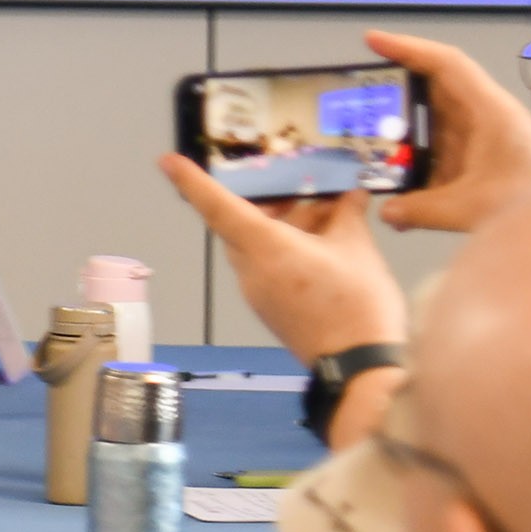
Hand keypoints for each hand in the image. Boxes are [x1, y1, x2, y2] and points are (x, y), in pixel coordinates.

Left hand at [155, 160, 405, 363]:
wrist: (361, 369)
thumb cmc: (357, 308)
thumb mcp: (357, 249)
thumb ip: (348, 215)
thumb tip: (350, 196)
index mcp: (265, 248)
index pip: (217, 207)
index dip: (193, 182)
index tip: (169, 162)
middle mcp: (252, 270)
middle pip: (243, 223)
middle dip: (272, 201)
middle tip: (304, 185)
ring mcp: (258, 293)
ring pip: (258, 244)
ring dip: (286, 224)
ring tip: (330, 215)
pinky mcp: (270, 309)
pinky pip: (267, 266)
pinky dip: (287, 248)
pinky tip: (325, 244)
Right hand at [362, 31, 530, 237]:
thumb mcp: (469, 207)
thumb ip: (421, 209)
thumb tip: (387, 211)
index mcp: (490, 111)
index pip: (446, 64)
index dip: (408, 49)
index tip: (372, 41)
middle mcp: (488, 118)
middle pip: (435, 91)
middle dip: (398, 92)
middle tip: (361, 96)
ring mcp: (487, 140)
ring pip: (437, 124)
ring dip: (407, 133)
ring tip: (371, 142)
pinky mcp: (487, 162)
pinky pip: (444, 153)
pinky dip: (421, 163)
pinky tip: (402, 186)